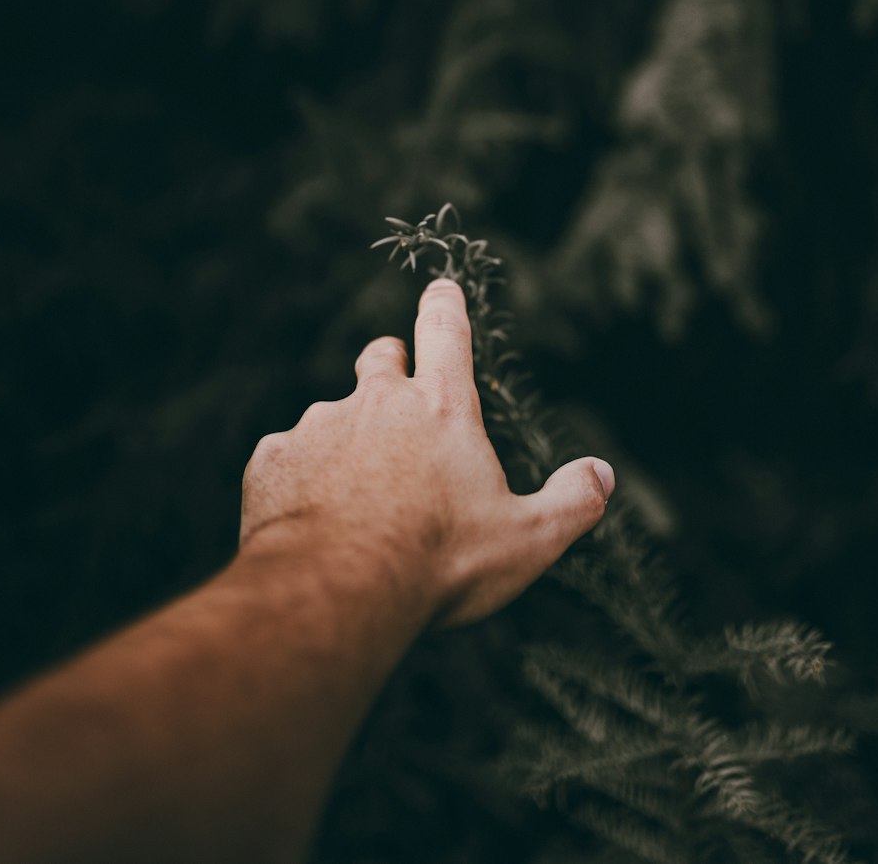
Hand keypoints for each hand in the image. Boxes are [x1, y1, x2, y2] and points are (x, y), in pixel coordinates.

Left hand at [239, 278, 614, 628]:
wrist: (336, 590)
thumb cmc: (439, 563)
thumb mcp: (526, 540)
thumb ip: (573, 501)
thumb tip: (604, 474)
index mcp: (440, 407)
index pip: (445, 331)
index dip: (444, 304)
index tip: (440, 287)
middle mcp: (376, 402)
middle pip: (379, 358)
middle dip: (388, 364)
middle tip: (396, 393)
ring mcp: (318, 426)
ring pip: (332, 416)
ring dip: (345, 441)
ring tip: (356, 499)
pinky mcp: (273, 458)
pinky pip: (289, 458)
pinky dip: (302, 479)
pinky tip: (314, 521)